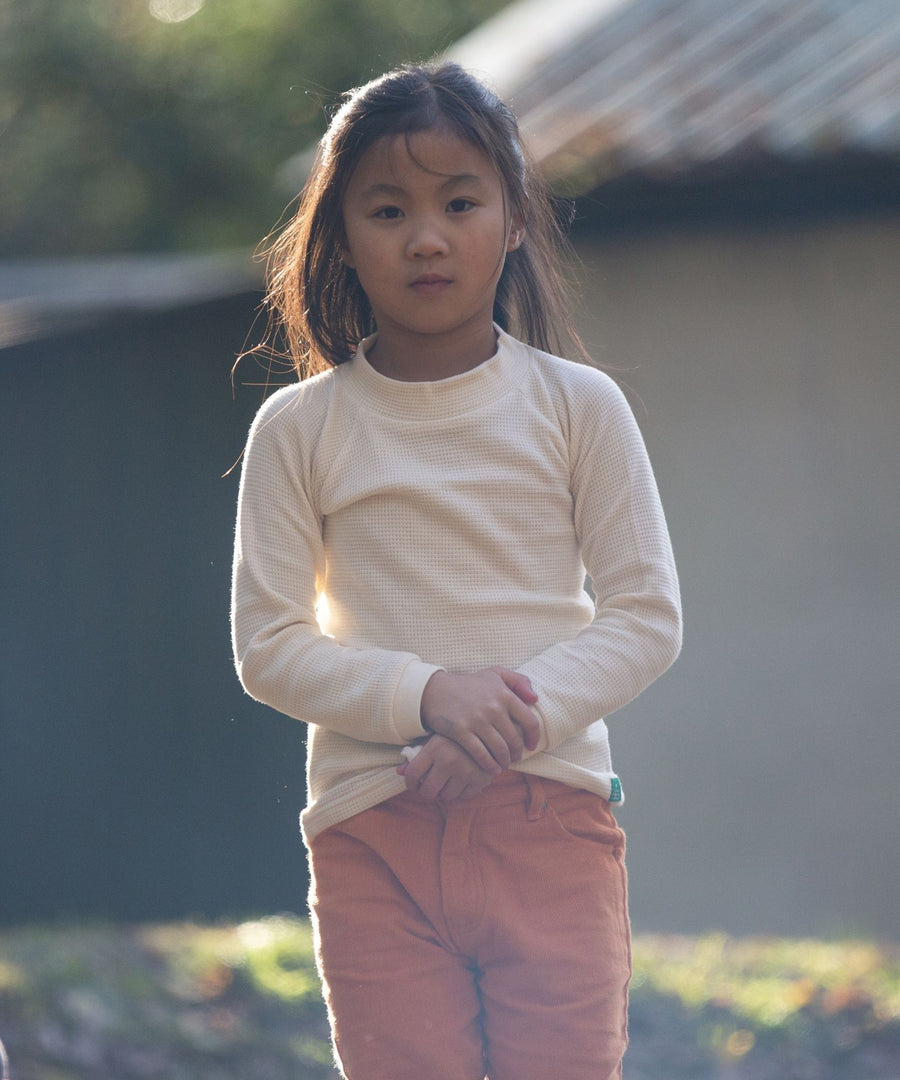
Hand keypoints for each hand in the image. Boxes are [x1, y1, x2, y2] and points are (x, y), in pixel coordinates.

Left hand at [398, 735, 495, 802]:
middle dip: (426, 791)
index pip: (413, 774)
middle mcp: (449, 761)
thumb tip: (399, 772)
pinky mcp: (481, 778)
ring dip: (444, 792)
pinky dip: (461, 791)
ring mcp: (466, 771)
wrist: (488, 725)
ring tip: (447, 781)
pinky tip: (462, 780)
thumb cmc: (456, 732)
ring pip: (447, 796)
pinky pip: (465, 796)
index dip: (410, 783)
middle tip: (429, 787)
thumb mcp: (435, 737)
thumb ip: (416, 753)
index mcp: (435, 748)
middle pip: (429, 791)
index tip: (413, 784)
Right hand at [419, 667, 540, 774]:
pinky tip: (492, 768)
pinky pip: (481, 754)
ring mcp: (477, 720)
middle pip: (514, 740)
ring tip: (503, 764)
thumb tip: (534, 699)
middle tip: (515, 758)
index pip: (530, 721)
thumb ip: (519, 681)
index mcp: (504, 695)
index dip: (533, 737)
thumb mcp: (495, 673)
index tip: (531, 745)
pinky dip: (489, 765)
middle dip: (517, 753)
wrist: (436, 690)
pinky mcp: (462, 731)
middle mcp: (493, 708)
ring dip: (504, 761)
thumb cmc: (469, 684)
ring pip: (499, 750)